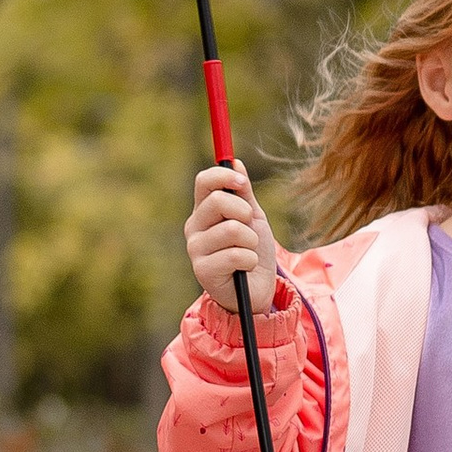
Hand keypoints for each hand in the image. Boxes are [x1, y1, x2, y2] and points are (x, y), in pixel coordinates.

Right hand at [185, 163, 280, 314]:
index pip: (204, 181)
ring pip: (232, 229)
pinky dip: (250, 260)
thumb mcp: (253, 218)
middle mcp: (194, 227)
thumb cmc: (253, 251)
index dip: (225, 176)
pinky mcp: (203, 271)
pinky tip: (245, 268)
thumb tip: (236, 161)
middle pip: (218, 201)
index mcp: (204, 210)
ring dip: (251, 241)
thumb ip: (244, 193)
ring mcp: (196, 249)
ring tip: (248, 252)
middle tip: (249, 229)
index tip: (242, 184)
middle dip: (244, 213)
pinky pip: (236, 255)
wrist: (257, 290)